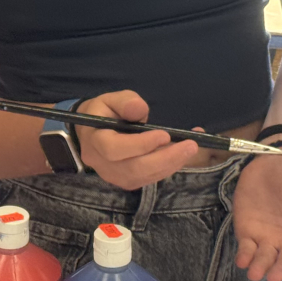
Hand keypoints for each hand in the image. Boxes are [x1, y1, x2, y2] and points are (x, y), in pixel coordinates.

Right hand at [73, 92, 198, 190]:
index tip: (164, 134)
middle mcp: (101, 164)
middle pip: (133, 169)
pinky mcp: (125, 181)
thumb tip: (141, 110)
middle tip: (190, 146)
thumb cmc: (104, 113)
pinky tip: (180, 156)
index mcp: (95, 140)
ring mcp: (113, 176)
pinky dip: (166, 168)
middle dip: (164, 158)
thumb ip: (125, 102)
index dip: (140, 145)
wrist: (91, 133)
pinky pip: (147, 179)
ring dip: (169, 165)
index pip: (114, 149)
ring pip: (142, 177)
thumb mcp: (111, 99)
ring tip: (189, 149)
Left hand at [232, 153, 281, 280]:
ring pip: (264, 260)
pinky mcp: (247, 232)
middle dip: (278, 271)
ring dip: (260, 268)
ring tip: (254, 273)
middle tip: (273, 276)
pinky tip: (242, 260)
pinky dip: (244, 257)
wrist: (271, 161)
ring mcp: (267, 238)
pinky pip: (246, 249)